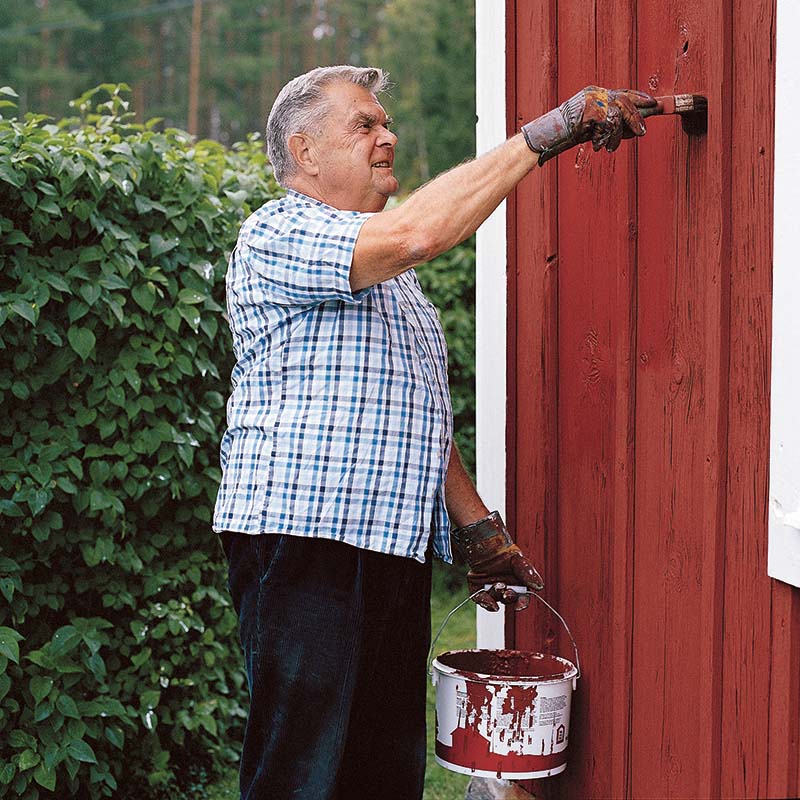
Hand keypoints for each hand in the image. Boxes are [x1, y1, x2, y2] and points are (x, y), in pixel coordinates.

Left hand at [450, 512, 543, 612]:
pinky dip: (484, 602)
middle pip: (508, 600)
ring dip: (497, 594)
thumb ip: (528, 573)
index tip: (519, 606)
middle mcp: (504, 590)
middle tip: (507, 592)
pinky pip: (480, 599)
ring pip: (494, 599)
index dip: (521, 604)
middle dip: (509, 598)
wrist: (488, 546)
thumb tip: (539, 586)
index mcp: (517, 586)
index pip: (521, 599)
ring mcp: (490, 590)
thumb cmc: (506, 554)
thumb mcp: (519, 561)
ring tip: (498, 584)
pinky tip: (489, 603)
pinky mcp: (478, 588)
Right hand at [522, 85, 656, 164]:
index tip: (653, 102)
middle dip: (636, 118)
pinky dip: (605, 139)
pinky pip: (608, 125)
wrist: (547, 136)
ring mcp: (592, 100)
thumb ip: (609, 122)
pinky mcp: (590, 111)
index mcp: (596, 93)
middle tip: (642, 132)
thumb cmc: (567, 134)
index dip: (639, 97)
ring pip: (618, 116)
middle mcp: (596, 93)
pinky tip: (597, 146)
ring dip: (618, 135)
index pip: (623, 92)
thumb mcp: (591, 125)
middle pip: (625, 102)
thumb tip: (634, 127)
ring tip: (611, 147)